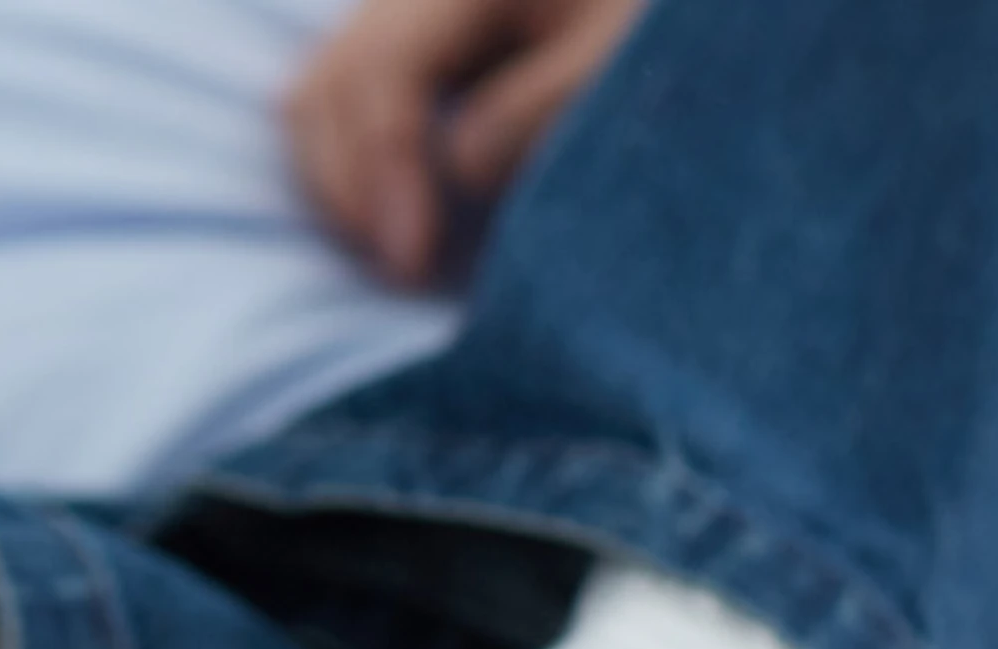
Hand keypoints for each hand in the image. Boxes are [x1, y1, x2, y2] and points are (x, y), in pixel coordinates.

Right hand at [281, 0, 645, 287]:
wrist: (680, 18)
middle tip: (408, 273)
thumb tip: (453, 175)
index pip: (384, 72)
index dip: (384, 173)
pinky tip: (404, 216)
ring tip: (405, 252)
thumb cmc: (659, 23)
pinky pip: (340, 106)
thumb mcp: (611, 63)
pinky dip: (355, 166)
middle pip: (329, 88)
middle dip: (353, 193)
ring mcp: (396, 8)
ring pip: (317, 100)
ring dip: (345, 185)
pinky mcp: (402, 40)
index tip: (412, 262)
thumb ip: (527, 117)